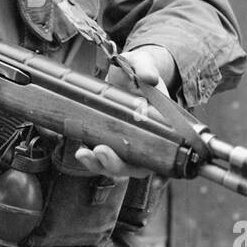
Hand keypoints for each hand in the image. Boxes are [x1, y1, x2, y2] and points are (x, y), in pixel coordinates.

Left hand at [73, 46, 173, 178]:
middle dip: (116, 165)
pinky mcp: (109, 138)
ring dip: (100, 164)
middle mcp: (145, 139)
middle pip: (135, 165)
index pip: (165, 156)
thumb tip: (149, 78)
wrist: (128, 69)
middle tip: (100, 150)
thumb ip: (146, 68)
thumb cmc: (141, 69)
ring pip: (116, 164)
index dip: (162, 174)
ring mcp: (127, 140)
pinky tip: (81, 152)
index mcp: (161, 126)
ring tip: (83, 153)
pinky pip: (101, 155)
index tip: (154, 182)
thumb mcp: (143, 63)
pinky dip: (91, 157)